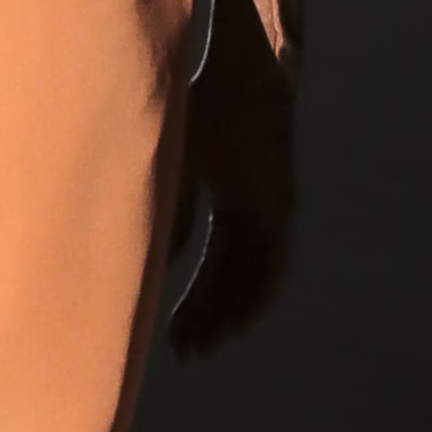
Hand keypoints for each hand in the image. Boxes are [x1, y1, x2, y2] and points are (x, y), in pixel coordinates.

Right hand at [169, 24, 294, 358]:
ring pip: (249, 280)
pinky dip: (251, 303)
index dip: (192, 296)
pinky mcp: (280, 210)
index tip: (166, 330)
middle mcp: (253, 205)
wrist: (237, 76)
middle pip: (230, 276)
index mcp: (228, 189)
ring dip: (223, 317)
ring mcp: (270, 208)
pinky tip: (231, 331)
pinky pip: (271, 272)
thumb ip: (162, 210)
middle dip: (204, 316)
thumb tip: (151, 263)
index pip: (213, 258)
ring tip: (194, 351)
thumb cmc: (193, 105)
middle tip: (180, 355)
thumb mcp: (164, 166)